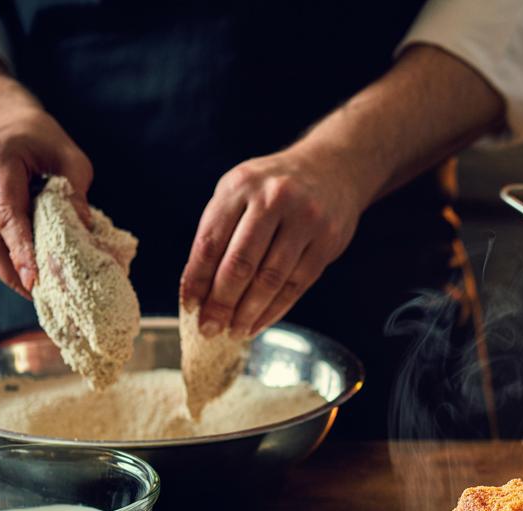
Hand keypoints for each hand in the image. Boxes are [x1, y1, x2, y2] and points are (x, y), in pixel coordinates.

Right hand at [0, 107, 91, 296]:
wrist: (3, 122)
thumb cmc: (41, 140)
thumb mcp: (70, 157)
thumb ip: (76, 192)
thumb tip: (84, 232)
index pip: (7, 214)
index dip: (20, 250)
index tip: (34, 279)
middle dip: (11, 270)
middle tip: (38, 294)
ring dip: (4, 270)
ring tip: (33, 288)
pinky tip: (21, 270)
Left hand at [180, 146, 367, 336]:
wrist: (332, 168)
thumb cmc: (274, 187)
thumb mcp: (240, 191)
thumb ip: (219, 230)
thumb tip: (199, 289)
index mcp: (240, 186)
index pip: (210, 242)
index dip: (197, 280)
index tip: (190, 306)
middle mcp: (273, 199)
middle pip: (240, 263)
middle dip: (221, 303)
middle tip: (209, 329)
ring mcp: (304, 220)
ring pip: (270, 279)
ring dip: (248, 312)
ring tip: (234, 331)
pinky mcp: (327, 240)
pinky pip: (297, 284)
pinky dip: (275, 309)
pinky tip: (259, 322)